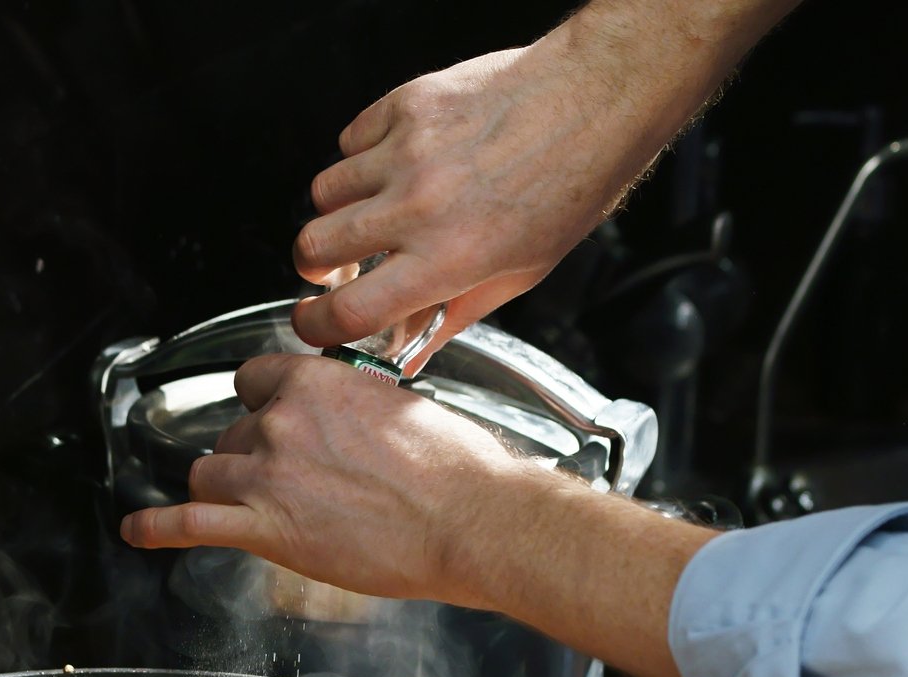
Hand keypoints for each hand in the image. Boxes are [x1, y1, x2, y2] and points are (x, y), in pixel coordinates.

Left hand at [118, 354, 546, 608]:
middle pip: (233, 434)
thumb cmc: (453, 468)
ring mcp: (266, 475)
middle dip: (254, 457)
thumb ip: (351, 406)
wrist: (470, 520)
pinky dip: (157, 528)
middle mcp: (280, 420)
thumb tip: (344, 420)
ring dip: (227, 489)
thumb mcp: (400, 405)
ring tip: (253, 507)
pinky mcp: (264, 528)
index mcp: (315, 381)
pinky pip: (190, 523)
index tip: (274, 420)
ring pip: (209, 473)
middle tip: (292, 482)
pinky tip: (137, 531)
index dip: (263, 406)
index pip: (254, 380)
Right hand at [292, 0, 796, 363]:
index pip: (349, 310)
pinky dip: (361, 157)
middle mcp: (419, 205)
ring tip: (374, 209)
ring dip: (339, 209)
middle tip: (334, 267)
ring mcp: (406, 151)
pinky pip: (350, 139)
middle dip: (315, 266)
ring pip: (324, 191)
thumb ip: (455, 312)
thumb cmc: (571, 184)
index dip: (316, 326)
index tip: (312, 323)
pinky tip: (395, 164)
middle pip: (313, 247)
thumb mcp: (520, 273)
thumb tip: (415, 346)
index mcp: (448, 258)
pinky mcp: (406, 105)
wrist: (595, 99)